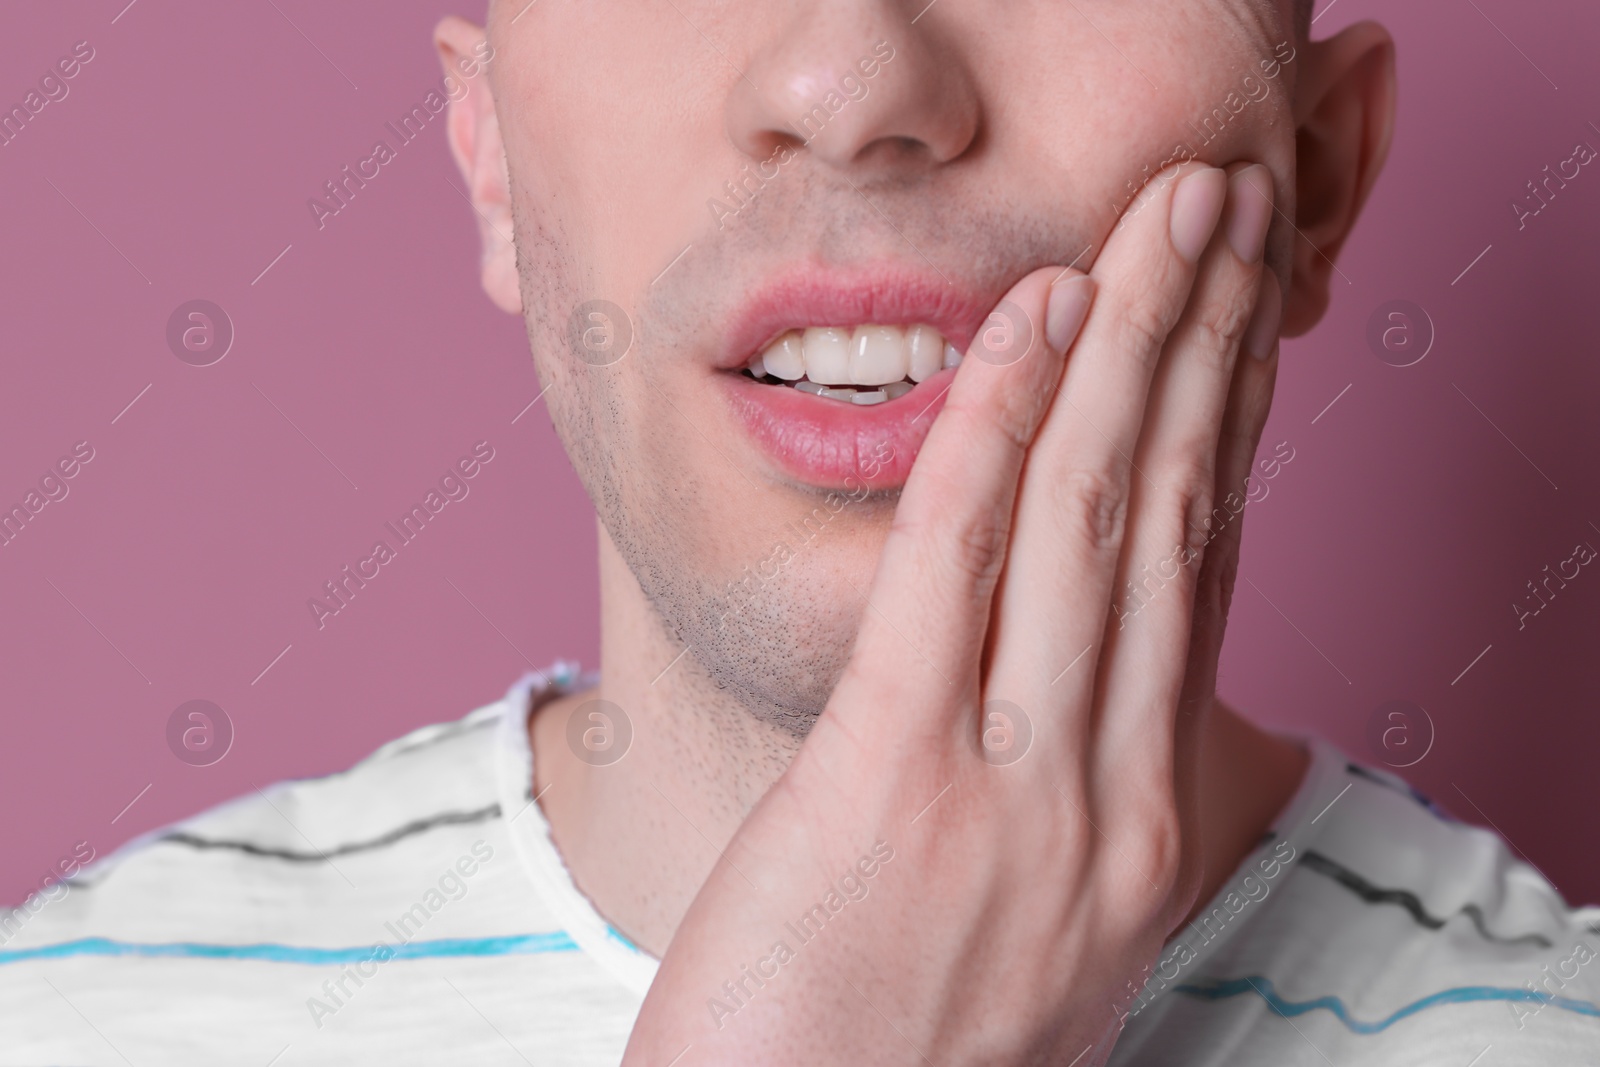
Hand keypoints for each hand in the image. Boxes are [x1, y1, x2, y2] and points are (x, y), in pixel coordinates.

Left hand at [622, 160, 1280, 1066]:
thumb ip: (1070, 794)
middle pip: (1176, 523)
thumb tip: (1082, 675)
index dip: (1227, 426)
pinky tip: (1022, 325)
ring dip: (1131, 346)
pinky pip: (956, 570)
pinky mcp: (892, 786)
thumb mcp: (1028, 924)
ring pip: (1096, 523)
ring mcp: (1015, 794)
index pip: (1206, 581)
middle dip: (1206, 345)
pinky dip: (994, 428)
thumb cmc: (894, 1048)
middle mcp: (1114, 801)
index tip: (1237, 319)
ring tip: (1159, 221)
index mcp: (1145, 826)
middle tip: (1224, 212)